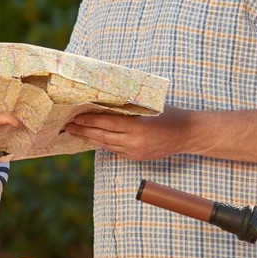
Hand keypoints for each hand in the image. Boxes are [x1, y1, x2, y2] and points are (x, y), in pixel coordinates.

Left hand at [64, 106, 192, 161]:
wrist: (188, 134)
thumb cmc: (170, 114)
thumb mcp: (150, 106)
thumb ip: (129, 107)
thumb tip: (107, 100)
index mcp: (138, 127)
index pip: (107, 124)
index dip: (90, 121)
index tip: (76, 118)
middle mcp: (135, 142)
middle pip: (103, 137)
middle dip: (84, 131)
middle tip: (68, 127)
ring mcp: (135, 152)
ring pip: (107, 145)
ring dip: (90, 139)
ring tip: (76, 133)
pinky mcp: (137, 157)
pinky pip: (116, 150)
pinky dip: (103, 143)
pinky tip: (93, 139)